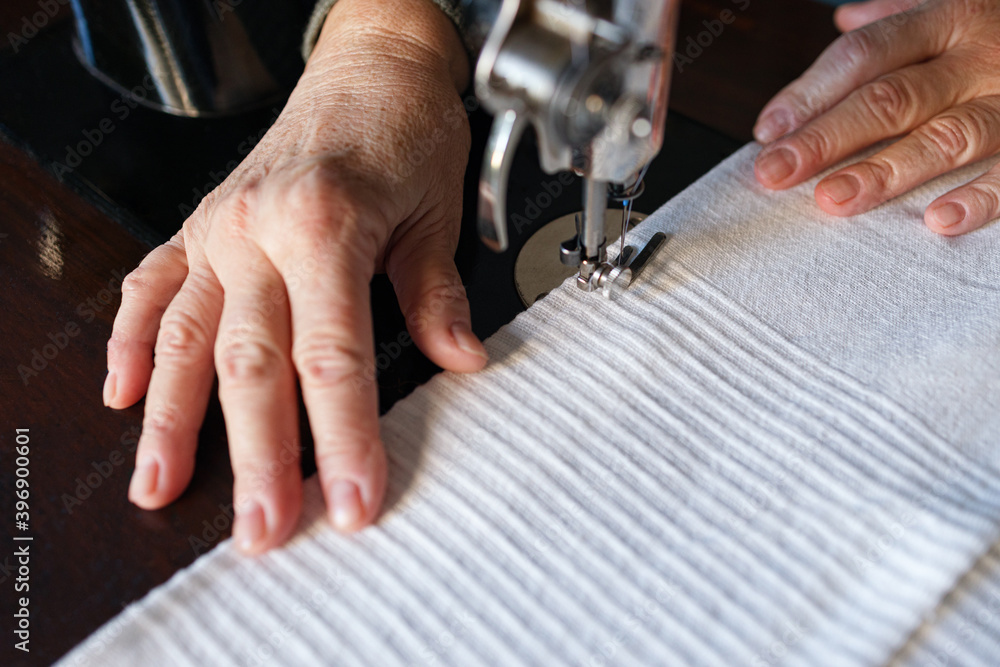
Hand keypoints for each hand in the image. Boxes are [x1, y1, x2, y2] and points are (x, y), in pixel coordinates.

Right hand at [103, 0, 486, 552]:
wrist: (369, 64)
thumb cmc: (404, 129)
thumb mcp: (435, 213)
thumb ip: (436, 294)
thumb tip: (460, 361)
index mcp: (325, 225)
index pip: (334, 356)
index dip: (345, 438)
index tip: (354, 501)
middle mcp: (258, 229)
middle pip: (252, 362)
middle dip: (258, 455)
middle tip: (263, 529)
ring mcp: (220, 229)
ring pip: (186, 336)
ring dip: (172, 420)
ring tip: (162, 489)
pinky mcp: (201, 226)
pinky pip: (153, 286)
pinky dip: (134, 340)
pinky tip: (124, 393)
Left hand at [753, 0, 999, 234]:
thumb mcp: (968, 0)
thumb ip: (904, 13)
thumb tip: (845, 19)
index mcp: (950, 17)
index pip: (864, 56)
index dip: (811, 92)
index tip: (767, 132)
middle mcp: (981, 53)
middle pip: (891, 98)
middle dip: (827, 138)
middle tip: (775, 174)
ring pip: (947, 136)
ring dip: (887, 171)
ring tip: (834, 201)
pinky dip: (984, 196)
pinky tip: (939, 222)